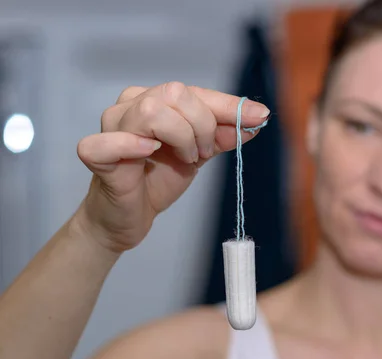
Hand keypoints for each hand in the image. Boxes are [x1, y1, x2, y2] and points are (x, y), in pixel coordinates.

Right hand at [73, 82, 269, 253]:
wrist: (130, 217)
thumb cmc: (158, 179)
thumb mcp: (199, 155)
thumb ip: (222, 136)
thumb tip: (256, 119)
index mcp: (155, 100)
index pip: (195, 92)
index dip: (228, 106)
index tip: (260, 117)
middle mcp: (130, 105)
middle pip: (174, 94)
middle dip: (201, 126)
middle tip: (202, 153)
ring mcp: (111, 127)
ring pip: (150, 112)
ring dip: (179, 138)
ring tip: (185, 159)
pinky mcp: (96, 155)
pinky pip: (108, 142)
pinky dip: (131, 145)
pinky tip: (148, 152)